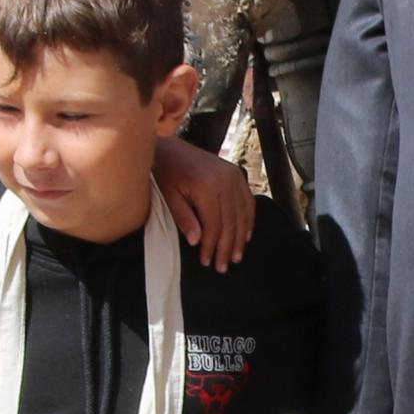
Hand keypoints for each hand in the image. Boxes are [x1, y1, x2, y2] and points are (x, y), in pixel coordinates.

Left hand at [153, 139, 257, 267]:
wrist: (170, 146)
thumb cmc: (165, 172)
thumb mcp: (168, 195)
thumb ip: (183, 218)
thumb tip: (197, 241)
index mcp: (207, 186)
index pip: (214, 225)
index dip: (212, 246)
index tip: (207, 262)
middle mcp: (225, 180)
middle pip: (231, 222)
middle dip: (227, 247)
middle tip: (223, 266)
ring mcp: (234, 176)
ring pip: (242, 214)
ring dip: (240, 238)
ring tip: (235, 257)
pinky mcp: (237, 174)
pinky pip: (248, 202)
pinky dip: (248, 220)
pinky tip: (245, 236)